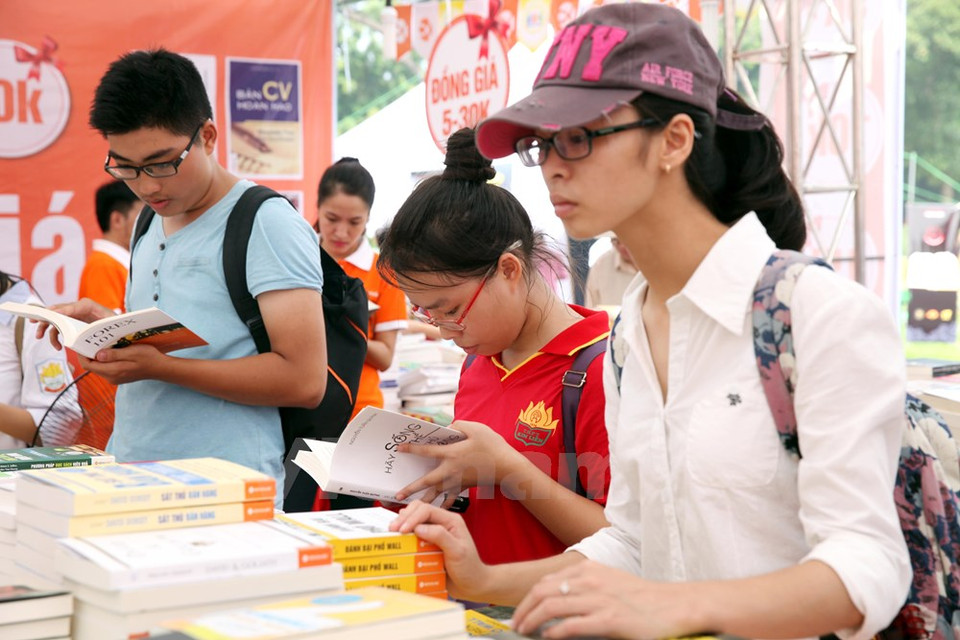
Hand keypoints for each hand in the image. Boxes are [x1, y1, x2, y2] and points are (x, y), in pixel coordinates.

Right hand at [35, 298, 113, 349]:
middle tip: (36, 321)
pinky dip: (55, 336)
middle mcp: (78, 308)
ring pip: (55, 320)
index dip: (60, 310)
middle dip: (46, 315)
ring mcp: (73, 316)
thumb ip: (102, 325)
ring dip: (46, 327)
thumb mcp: (111, 324)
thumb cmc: (116, 324)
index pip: (71, 306)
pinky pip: (58, 328)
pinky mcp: (71, 323)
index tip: (50, 315)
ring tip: (39, 337)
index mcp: (88, 305)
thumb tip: (93, 333)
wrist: (119, 328)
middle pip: (58, 310)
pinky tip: (58, 346)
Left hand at [80, 344, 165, 384]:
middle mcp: (111, 377)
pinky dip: (104, 359)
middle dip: (89, 353)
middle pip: (92, 366)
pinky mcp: (118, 376)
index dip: (82, 354)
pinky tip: (110, 351)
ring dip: (97, 356)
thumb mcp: (133, 352)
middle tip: (90, 340)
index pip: (88, 364)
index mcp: (113, 371)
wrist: (161, 368)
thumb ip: (114, 354)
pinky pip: (105, 368)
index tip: (81, 342)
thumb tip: (98, 354)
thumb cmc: (149, 358)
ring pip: (98, 367)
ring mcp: (114, 378)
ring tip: (100, 344)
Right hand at [389, 500, 489, 600]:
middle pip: (419, 509)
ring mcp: (434, 533)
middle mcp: (442, 524)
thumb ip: (440, 537)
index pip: (427, 510)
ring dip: (403, 524)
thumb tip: (419, 528)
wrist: (472, 585)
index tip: (401, 530)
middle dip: (404, 517)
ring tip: (393, 533)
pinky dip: (405, 533)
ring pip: (415, 519)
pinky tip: (399, 536)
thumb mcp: (457, 552)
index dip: (412, 517)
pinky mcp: (428, 544)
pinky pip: (414, 533)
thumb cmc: (469, 569)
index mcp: (451, 521)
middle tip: (392, 529)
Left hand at [394, 420, 523, 503]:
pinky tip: (438, 510)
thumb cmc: (493, 446)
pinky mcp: (464, 486)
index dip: (412, 449)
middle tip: (398, 495)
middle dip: (412, 488)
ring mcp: (458, 480)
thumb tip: (449, 427)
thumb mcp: (477, 428)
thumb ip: (459, 425)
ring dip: (423, 500)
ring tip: (411, 509)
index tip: (399, 449)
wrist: (507, 467)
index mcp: (452, 454)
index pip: (427, 451)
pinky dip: (444, 504)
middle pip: (427, 481)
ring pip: (437, 492)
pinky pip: (451, 497)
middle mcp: (452, 470)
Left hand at [512, 561, 700, 638]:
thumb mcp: (608, 582)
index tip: (519, 613)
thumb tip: (556, 600)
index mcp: (588, 569)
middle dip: (523, 610)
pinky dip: (553, 633)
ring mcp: (599, 599)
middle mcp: (590, 580)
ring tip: (525, 633)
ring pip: (551, 607)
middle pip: (542, 592)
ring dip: (532, 621)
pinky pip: (571, 625)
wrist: (675, 606)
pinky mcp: (609, 620)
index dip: (527, 599)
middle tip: (515, 626)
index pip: (545, 582)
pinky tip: (547, 639)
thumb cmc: (642, 598)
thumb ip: (583, 587)